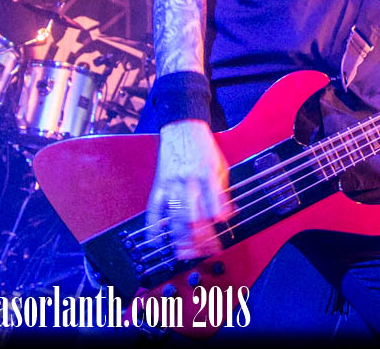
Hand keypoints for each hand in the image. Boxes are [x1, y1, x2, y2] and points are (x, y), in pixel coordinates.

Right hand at [147, 119, 233, 259]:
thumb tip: (226, 216)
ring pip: (174, 216)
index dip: (216, 225)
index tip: (220, 239)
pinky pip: (154, 209)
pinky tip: (156, 241)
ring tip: (184, 253)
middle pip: (193, 216)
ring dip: (179, 238)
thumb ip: (222, 191)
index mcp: (208, 174)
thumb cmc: (203, 147)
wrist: (182, 127)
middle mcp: (189, 180)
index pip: (213, 206)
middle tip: (203, 252)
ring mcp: (172, 183)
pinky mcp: (159, 184)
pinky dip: (153, 226)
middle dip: (198, 238)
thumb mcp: (221, 165)